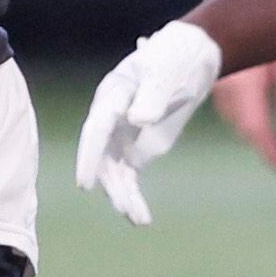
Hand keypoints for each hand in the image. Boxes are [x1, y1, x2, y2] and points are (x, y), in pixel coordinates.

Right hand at [76, 18, 225, 227]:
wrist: (190, 60)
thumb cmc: (174, 58)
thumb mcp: (167, 71)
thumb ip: (153, 95)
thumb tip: (138, 120)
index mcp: (112, 96)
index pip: (96, 130)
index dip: (89, 157)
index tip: (84, 183)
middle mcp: (110, 120)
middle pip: (103, 158)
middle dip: (112, 184)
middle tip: (124, 206)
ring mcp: (122, 137)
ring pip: (115, 173)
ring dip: (124, 196)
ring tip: (139, 218)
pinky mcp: (136, 151)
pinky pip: (130, 178)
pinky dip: (134, 197)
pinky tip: (141, 218)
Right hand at [211, 53, 275, 166]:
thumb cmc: (268, 19)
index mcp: (245, 82)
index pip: (254, 128)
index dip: (268, 151)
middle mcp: (225, 83)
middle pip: (243, 126)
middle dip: (269, 143)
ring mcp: (217, 76)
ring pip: (233, 116)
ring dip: (256, 129)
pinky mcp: (214, 68)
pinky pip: (226, 101)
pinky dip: (243, 114)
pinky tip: (259, 110)